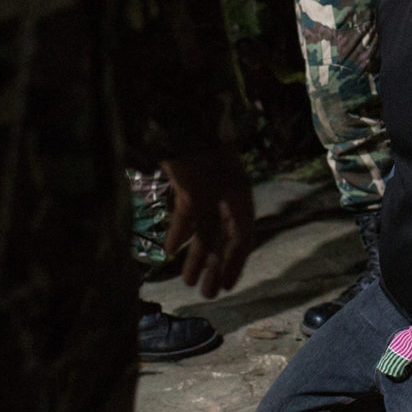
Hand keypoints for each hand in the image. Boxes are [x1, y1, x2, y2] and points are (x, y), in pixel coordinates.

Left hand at [163, 145, 253, 298]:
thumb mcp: (202, 195)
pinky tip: (169, 251)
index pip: (242, 237)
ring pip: (204, 228)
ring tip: (187, 280)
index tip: (227, 287)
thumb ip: (205, 226)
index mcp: (239, 196)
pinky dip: (181, 233)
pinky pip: (188, 214)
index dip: (235, 263)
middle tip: (206, 294)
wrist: (179, 117)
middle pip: (224, 236)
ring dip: (196, 254)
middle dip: (215, 265)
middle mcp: (226, 195)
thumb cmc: (196, 157)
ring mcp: (206, 189)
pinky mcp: (187, 184)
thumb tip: (206, 255)